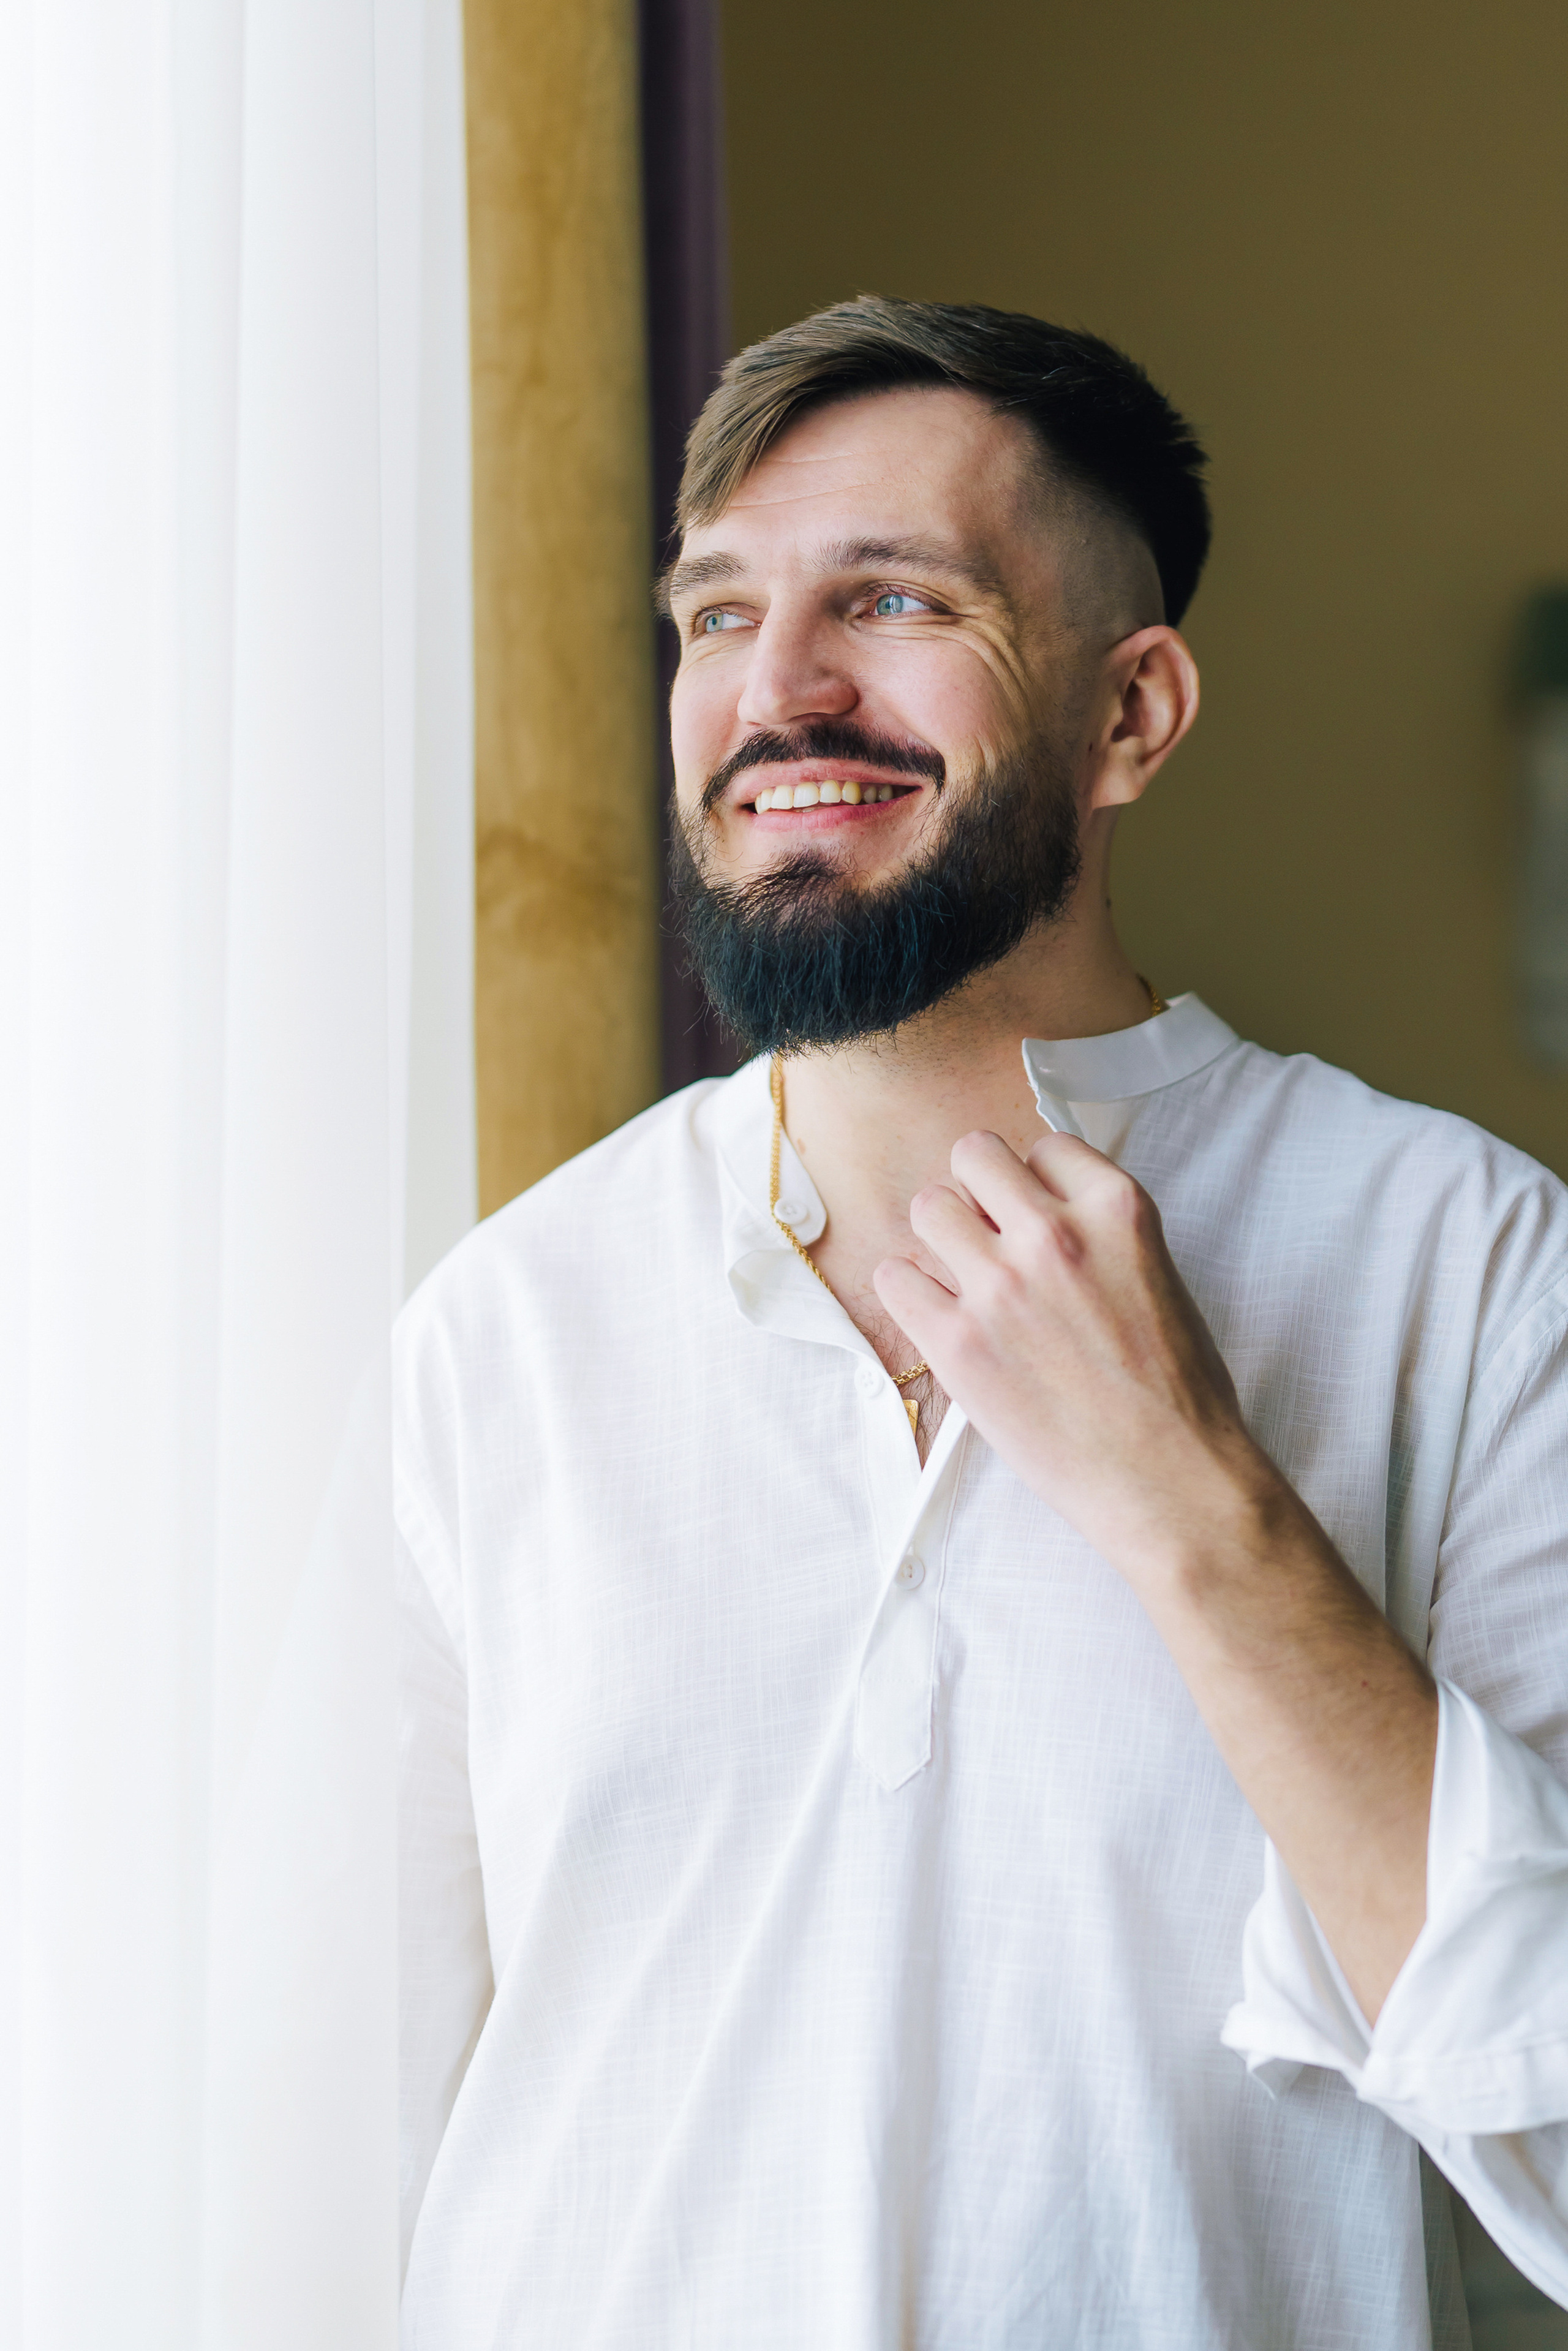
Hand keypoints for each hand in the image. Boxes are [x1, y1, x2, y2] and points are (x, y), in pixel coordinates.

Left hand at [873, 1130, 1271, 1581]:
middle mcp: (1054, 1235)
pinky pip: (894, 1279)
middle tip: (988, 1236)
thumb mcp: (1160, 1277)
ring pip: (928, 1207)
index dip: (1035, 1183)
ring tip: (963, 1278)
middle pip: (974, 1156)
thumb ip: (1101, 1234)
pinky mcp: (957, 1343)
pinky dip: (909, 1291)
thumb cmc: (1178, 1394)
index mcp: (1117, 1210)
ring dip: (941, 1236)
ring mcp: (1000, 1287)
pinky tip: (938, 1316)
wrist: (1170, 1481)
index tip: (1036, 1217)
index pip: (1043, 1148)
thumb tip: (1042, 1216)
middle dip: (978, 1191)